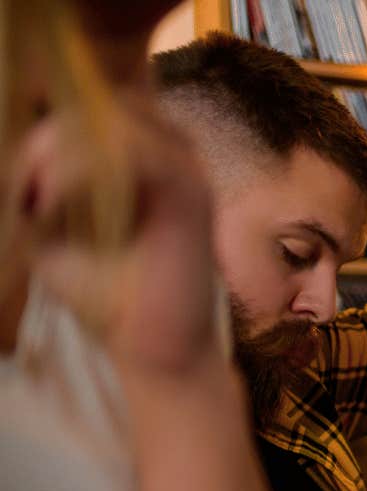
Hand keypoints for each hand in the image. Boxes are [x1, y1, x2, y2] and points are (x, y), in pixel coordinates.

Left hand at [5, 99, 223, 382]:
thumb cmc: (106, 296)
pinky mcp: (191, 194)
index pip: (92, 108)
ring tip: (33, 197)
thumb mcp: (52, 231)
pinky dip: (77, 171)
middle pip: (98, 107)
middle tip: (21, 191)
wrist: (153, 351)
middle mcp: (171, 154)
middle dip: (46, 141)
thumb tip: (11, 161)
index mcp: (146, 159)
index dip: (47, 132)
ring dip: (57, 153)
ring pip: (111, 122)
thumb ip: (38, 187)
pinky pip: (133, 152)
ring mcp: (186, 170)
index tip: (22, 187)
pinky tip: (50, 202)